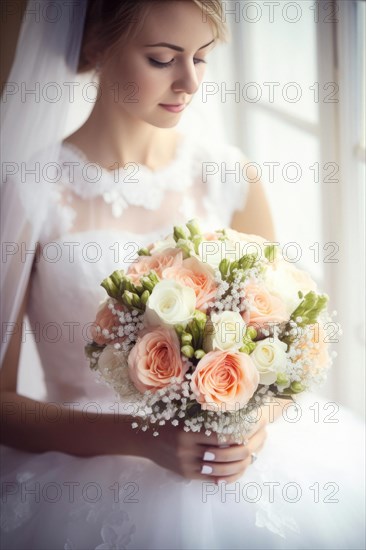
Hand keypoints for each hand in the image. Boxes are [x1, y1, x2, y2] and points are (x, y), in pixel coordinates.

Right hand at [138, 418, 267, 484]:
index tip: (247, 432)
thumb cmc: (169, 424)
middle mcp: (186, 450)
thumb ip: (203, 419)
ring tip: (244, 458)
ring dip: (233, 465)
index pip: (218, 437)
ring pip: (216, 468)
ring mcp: (186, 464)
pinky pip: (208, 477)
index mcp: (187, 432)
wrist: (147, 441)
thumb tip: (231, 418)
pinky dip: (222, 474)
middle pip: (220, 454)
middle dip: (238, 452)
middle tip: (251, 446)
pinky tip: (231, 470)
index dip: (235, 436)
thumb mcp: (184, 417)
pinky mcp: (186, 474)